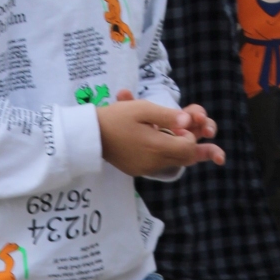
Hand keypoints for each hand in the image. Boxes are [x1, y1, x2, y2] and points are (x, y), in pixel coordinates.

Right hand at [98, 90, 224, 176]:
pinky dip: (162, 152)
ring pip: (173, 162)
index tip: (178, 125)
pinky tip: (151, 138)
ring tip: (163, 131)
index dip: (189, 136)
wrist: (90, 135)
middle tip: (177, 128)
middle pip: (185, 159)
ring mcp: (145, 169)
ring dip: (175, 148)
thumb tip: (188, 123)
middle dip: (187, 143)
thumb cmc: (116, 117)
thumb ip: (168, 116)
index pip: (189, 148)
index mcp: (156, 147)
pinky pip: (159, 164)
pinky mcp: (137, 171)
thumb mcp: (142, 109)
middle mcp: (154, 163)